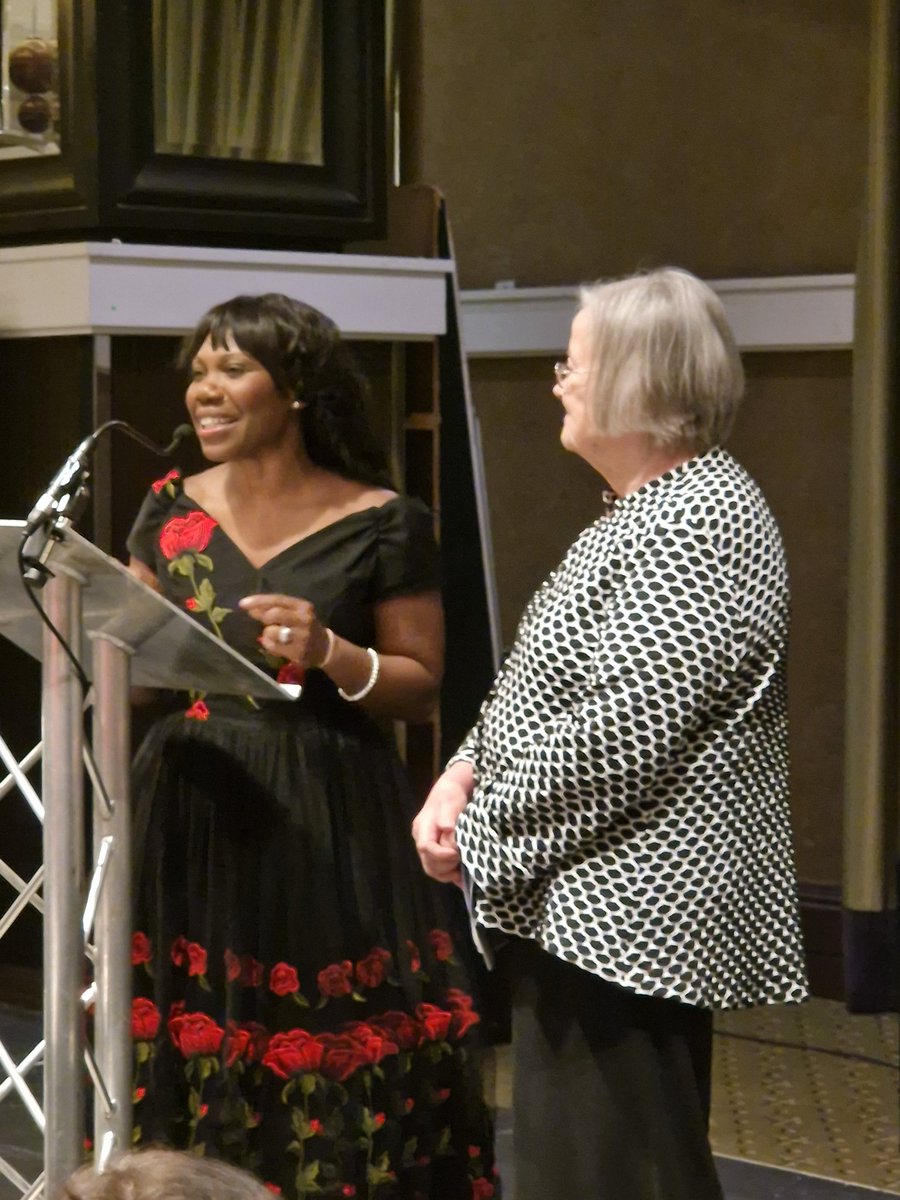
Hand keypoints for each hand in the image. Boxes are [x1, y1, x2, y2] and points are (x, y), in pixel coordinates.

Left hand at [238, 593, 330, 666]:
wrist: (324, 647)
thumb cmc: (304, 626)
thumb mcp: (293, 612)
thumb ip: (273, 608)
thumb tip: (249, 608)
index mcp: (303, 606)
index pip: (278, 599)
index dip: (258, 601)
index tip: (242, 603)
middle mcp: (304, 620)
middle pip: (274, 614)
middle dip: (264, 618)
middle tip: (266, 622)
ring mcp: (302, 637)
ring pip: (271, 633)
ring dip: (267, 634)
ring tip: (276, 636)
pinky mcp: (298, 653)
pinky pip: (272, 647)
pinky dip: (270, 645)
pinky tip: (278, 645)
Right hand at [412, 762, 473, 885]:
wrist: (451, 792)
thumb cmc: (451, 796)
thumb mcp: (451, 801)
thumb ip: (448, 815)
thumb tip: (446, 828)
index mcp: (422, 827)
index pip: (426, 847)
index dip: (441, 854)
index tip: (456, 853)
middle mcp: (422, 839)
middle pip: (428, 863)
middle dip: (445, 866)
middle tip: (461, 859)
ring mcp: (428, 846)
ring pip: (432, 869)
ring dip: (447, 874)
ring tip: (462, 872)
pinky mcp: (436, 851)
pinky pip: (439, 869)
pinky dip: (449, 875)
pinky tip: (462, 877)